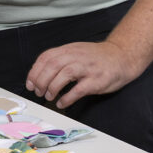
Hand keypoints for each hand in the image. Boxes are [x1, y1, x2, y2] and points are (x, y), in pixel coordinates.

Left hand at [25, 40, 141, 108]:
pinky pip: (79, 89)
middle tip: (38, 92)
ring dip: (52, 88)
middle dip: (41, 80)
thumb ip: (60, 58)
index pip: (46, 57)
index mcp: (69, 49)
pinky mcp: (97, 80)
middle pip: (53, 65)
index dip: (35, 71)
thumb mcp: (76, 51)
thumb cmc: (96, 57)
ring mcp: (87, 68)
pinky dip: (67, 98)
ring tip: (49, 97)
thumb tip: (40, 73)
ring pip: (64, 75)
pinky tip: (62, 103)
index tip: (30, 83)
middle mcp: (77, 56)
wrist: (122, 56)